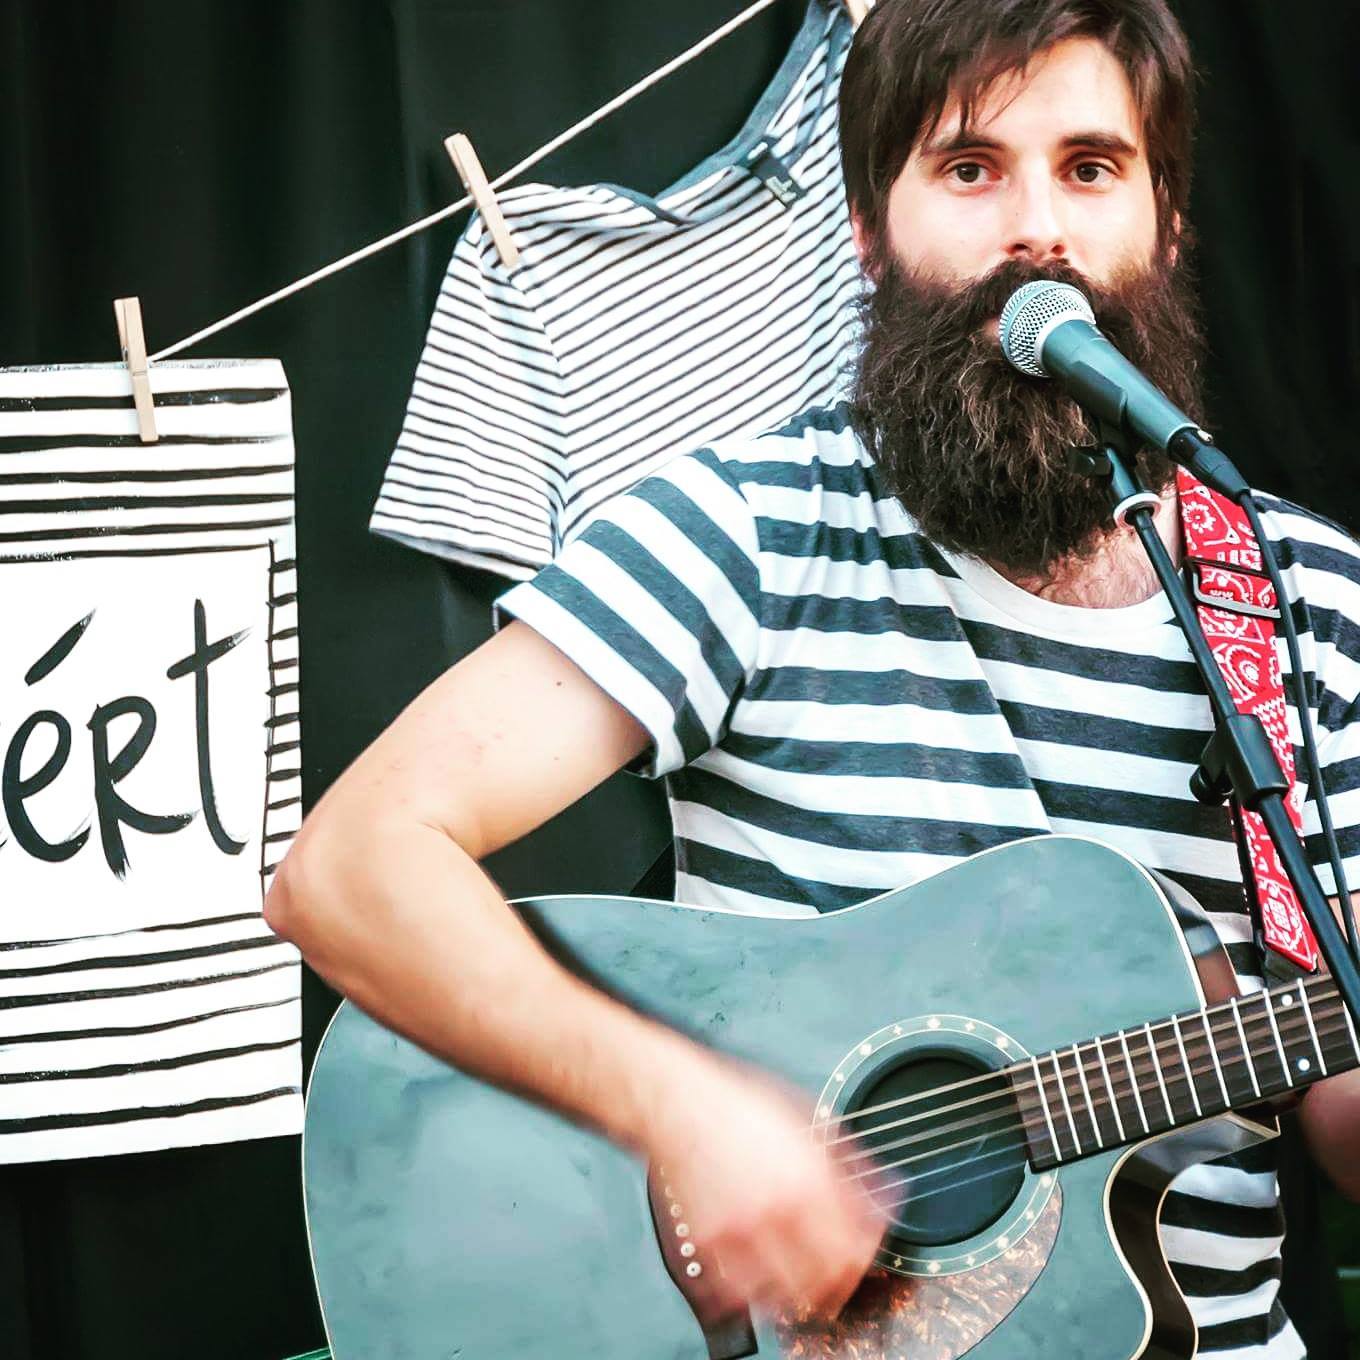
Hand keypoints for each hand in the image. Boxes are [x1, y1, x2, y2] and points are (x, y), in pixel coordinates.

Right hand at [641, 1047, 886, 1320]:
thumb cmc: (742, 1105)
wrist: (682, 1104)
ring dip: (803, 1293)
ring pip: (786, 1296)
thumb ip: (850, 1161)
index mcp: (808, 1182)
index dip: (870, 1253)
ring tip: (806, 1282)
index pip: (856, 1247)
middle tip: (842, 1273)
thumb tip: (883, 1189)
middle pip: (827, 1281)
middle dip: (842, 1281)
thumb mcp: (809, 1118)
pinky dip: (756, 1296)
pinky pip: (738, 1294)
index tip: (869, 1246)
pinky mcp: (709, 1244)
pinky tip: (762, 1280)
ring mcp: (739, 1234)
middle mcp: (776, 1214)